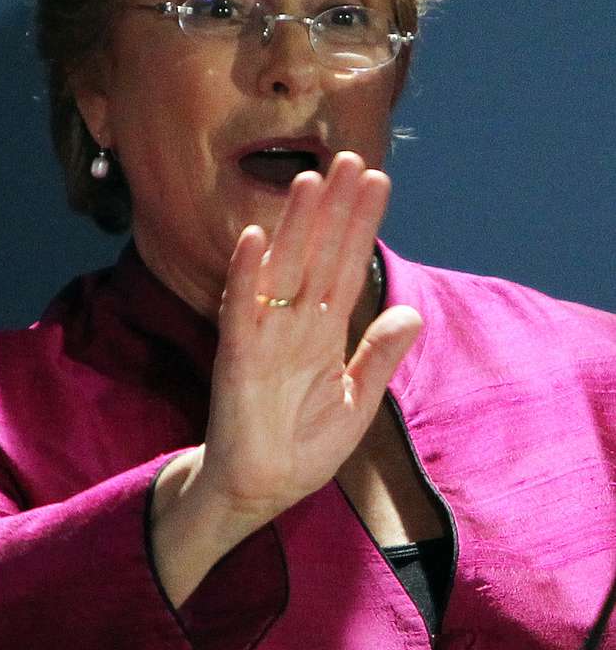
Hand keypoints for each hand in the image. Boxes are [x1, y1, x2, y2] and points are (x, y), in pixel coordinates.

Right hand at [197, 151, 421, 526]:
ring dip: (294, 226)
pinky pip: (240, 311)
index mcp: (324, 331)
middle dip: (336, 209)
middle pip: (319, 254)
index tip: (379, 181)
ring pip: (282, 270)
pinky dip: (245, 275)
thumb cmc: (302, 446)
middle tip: (352, 158)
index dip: (362, 225)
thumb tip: (411, 312)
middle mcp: (295, 323)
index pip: (347, 265)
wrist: (260, 491)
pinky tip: (253, 238)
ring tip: (311, 180)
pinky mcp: (237, 358)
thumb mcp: (355, 403)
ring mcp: (265, 336)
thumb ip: (378, 357)